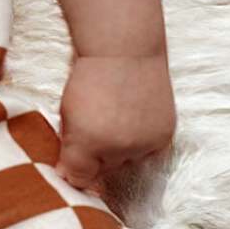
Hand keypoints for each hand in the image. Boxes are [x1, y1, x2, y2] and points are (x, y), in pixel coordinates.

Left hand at [54, 52, 175, 194]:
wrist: (125, 49)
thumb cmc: (89, 77)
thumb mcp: (66, 113)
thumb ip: (68, 152)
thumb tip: (69, 179)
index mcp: (85, 144)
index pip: (79, 178)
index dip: (74, 169)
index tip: (71, 161)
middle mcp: (116, 149)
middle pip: (103, 172)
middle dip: (96, 157)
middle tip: (93, 127)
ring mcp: (141, 143)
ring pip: (127, 163)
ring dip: (119, 151)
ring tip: (114, 120)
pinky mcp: (163, 137)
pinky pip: (148, 153)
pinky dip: (140, 143)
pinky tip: (131, 121)